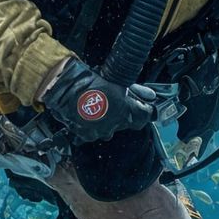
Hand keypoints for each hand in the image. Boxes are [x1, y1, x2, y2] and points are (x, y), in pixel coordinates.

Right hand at [40, 60, 158, 143]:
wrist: (66, 89)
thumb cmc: (91, 82)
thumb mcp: (117, 83)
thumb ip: (136, 91)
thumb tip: (152, 95)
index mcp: (127, 109)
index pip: (146, 116)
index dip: (144, 111)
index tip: (141, 107)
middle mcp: (117, 123)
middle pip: (128, 124)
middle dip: (124, 115)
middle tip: (114, 104)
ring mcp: (102, 131)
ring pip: (110, 130)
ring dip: (108, 123)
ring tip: (99, 110)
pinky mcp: (88, 136)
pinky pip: (95, 134)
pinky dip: (93, 128)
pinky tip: (88, 117)